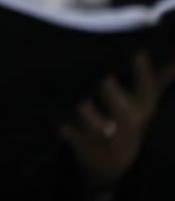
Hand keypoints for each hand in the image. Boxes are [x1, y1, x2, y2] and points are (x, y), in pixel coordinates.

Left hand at [59, 52, 174, 188]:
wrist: (110, 165)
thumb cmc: (127, 124)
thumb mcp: (144, 106)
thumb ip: (155, 81)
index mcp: (140, 111)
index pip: (147, 92)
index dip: (144, 74)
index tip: (139, 53)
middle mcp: (126, 125)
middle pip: (125, 112)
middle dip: (116, 97)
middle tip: (108, 79)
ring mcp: (106, 137)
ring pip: (100, 127)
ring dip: (94, 118)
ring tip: (85, 105)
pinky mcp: (86, 146)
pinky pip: (77, 140)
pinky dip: (70, 134)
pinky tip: (62, 127)